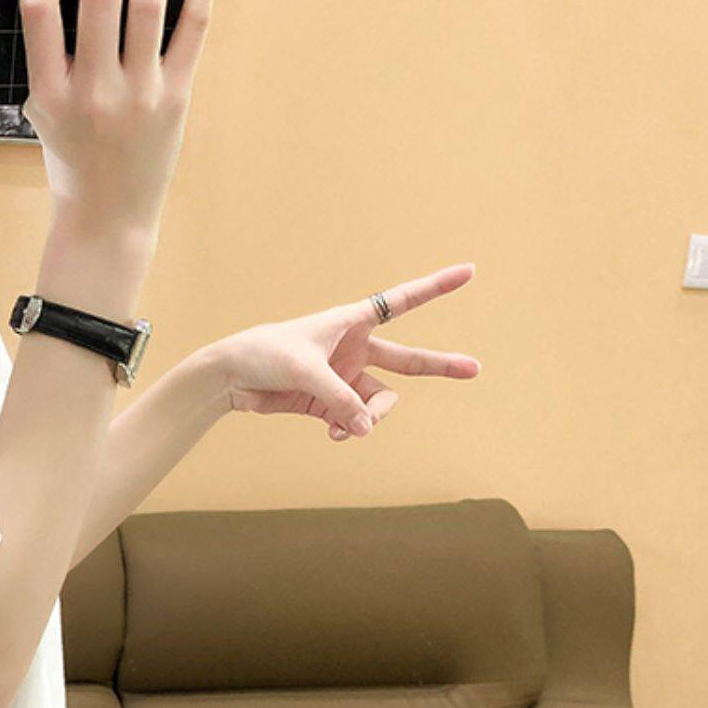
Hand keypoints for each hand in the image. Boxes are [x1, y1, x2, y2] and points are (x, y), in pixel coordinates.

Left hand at [208, 262, 480, 440]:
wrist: (231, 377)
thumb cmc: (266, 355)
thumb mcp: (306, 372)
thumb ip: (340, 400)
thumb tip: (367, 428)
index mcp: (353, 320)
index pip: (403, 300)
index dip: (436, 287)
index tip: (469, 272)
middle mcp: (355, 348)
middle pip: (407, 359)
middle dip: (440, 365)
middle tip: (475, 369)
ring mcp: (345, 377)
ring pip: (379, 401)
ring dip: (370, 417)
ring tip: (351, 429)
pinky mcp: (329, 403)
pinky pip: (355, 419)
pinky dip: (350, 429)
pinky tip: (338, 435)